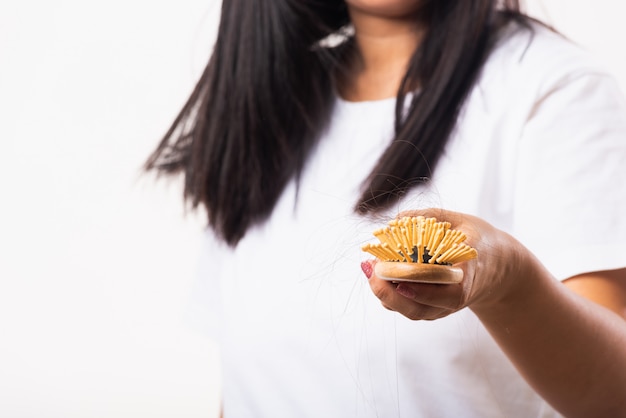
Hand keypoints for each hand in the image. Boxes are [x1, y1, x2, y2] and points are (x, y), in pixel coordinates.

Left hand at [363, 208, 527, 319]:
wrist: (498, 268)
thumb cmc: (478, 240)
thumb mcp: (462, 222)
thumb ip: (430, 217)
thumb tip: (397, 219)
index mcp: (467, 275)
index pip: (440, 288)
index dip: (415, 284)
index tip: (393, 274)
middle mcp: (454, 298)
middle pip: (418, 308)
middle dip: (389, 292)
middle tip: (371, 268)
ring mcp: (443, 308)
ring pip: (409, 311)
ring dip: (385, 293)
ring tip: (369, 268)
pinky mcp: (433, 310)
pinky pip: (407, 307)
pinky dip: (389, 294)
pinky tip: (377, 273)